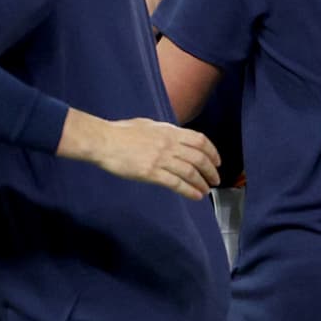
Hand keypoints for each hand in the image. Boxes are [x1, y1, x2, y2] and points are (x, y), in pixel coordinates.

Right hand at [57, 109, 220, 200]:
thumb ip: (163, 132)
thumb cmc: (120, 132)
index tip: (217, 162)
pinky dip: (189, 190)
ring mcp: (161, 159)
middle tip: (214, 180)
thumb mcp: (146, 125)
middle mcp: (169, 144)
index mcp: (168, 131)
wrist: (104, 141)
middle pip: (199, 158)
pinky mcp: (151, 173)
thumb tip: (172, 137)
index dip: (212, 152)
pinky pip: (176, 183)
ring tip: (205, 190)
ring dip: (201, 182)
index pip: (200, 140)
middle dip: (211, 171)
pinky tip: (195, 196)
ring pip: (190, 172)